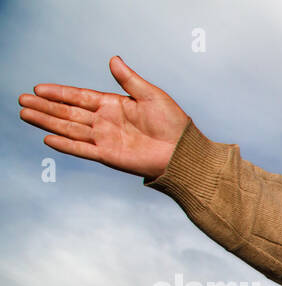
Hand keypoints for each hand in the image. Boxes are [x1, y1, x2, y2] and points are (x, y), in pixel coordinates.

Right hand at [17, 56, 189, 179]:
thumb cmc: (174, 124)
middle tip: (21, 101)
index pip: (79, 97)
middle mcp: (106, 122)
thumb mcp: (151, 95)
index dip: (59, 93)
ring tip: (25, 114)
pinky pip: (82, 149)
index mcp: (114, 105)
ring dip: (47, 122)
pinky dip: (66, 144)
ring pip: (69, 129)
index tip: (38, 89)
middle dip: (45, 107)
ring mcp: (106, 139)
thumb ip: (129, 80)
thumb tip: (113, 59)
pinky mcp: (109, 156)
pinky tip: (48, 138)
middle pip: (68, 113)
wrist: (184, 153)